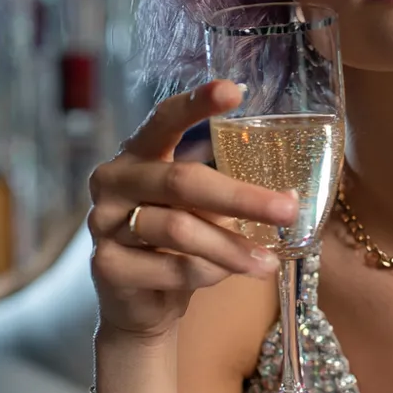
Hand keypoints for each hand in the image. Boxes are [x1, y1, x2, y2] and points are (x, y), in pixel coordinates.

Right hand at [86, 80, 297, 342]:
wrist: (140, 302)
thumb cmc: (176, 241)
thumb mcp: (198, 206)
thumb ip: (224, 188)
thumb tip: (288, 193)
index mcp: (139, 152)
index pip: (164, 118)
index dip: (197, 103)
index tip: (234, 90)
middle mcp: (114, 179)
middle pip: (183, 180)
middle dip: (242, 197)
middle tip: (288, 209)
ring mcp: (103, 221)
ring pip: (179, 228)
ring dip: (232, 247)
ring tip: (269, 263)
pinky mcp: (106, 265)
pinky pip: (171, 266)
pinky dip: (208, 273)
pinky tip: (227, 275)